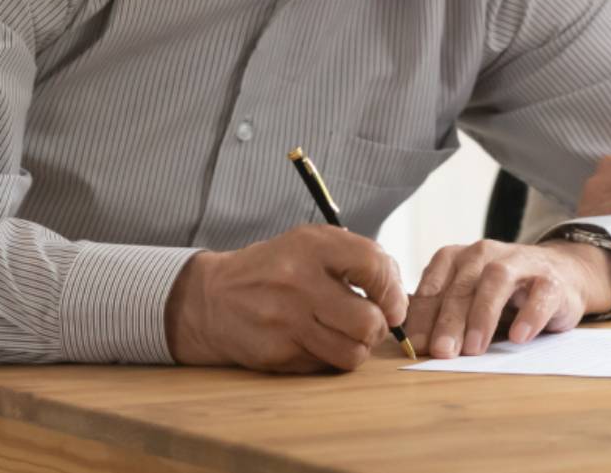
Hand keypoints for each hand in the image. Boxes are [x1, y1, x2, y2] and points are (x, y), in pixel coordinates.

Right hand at [165, 224, 404, 371]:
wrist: (213, 298)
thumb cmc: (276, 268)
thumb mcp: (312, 243)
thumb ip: (358, 258)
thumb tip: (397, 296)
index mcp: (312, 247)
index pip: (372, 265)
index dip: (393, 290)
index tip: (393, 304)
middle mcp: (298, 283)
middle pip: (368, 321)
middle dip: (379, 327)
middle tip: (371, 322)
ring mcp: (286, 322)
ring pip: (352, 352)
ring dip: (359, 348)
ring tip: (349, 334)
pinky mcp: (277, 354)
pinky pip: (326, 366)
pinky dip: (331, 358)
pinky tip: (319, 341)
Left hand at [406, 239, 610, 358]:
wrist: (559, 275)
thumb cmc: (503, 294)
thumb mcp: (467, 298)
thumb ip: (441, 313)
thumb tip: (411, 341)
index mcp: (457, 258)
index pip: (434, 286)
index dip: (424, 317)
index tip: (416, 346)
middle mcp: (485, 254)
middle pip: (462, 286)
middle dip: (449, 320)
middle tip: (441, 352)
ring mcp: (519, 262)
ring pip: (495, 281)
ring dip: (482, 315)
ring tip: (474, 348)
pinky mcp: (550, 279)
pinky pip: (539, 294)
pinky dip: (529, 315)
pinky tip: (518, 337)